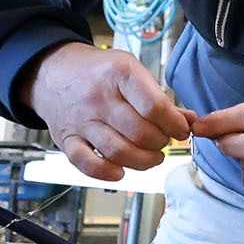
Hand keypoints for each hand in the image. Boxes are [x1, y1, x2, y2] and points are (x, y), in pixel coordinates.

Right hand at [22, 42, 194, 180]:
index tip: (182, 130)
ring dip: (143, 161)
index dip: (175, 125)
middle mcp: (98, 97)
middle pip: (140, 133)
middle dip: (161, 143)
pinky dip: (107, 172)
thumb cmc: (99, 72)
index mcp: (119, 74)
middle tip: (164, 141)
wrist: (53, 72)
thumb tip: (190, 120)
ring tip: (152, 156)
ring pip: (118, 152)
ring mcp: (81, 120)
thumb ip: (159, 97)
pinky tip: (121, 170)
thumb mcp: (132, 71)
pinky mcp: (66, 139)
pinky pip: (87, 164)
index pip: (155, 107)